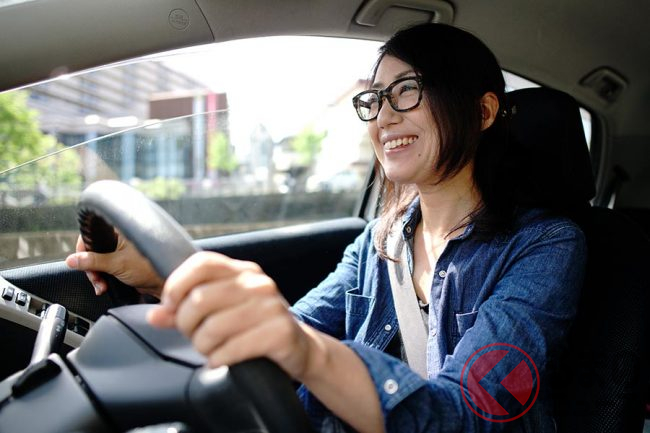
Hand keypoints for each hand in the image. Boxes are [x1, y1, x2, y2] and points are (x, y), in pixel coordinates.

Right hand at [65, 234, 163, 297]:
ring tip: (101, 286)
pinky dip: (101, 277)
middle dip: (90, 267)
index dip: (82, 248)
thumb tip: (72, 260)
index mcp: (119, 230)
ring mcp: (119, 250)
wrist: (164, 283)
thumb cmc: (149, 268)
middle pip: (92, 249)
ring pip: (96, 260)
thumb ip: (93, 261)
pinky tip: (103, 287)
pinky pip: (104, 268)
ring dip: (96, 275)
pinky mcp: (121, 262)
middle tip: (95, 278)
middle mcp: (119, 237)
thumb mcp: (117, 264)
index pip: (91, 233)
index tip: (78, 261)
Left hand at [147, 251, 315, 379]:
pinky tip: (221, 361)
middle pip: (200, 299)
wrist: (300, 348)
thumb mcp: (223, 311)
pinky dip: (218, 359)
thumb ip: (186, 310)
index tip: (170, 307)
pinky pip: (233, 348)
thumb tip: (154, 315)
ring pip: (213, 327)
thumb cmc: (255, 327)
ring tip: (210, 351)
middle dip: (186, 325)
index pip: (202, 263)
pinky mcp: (279, 332)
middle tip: (193, 337)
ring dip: (203, 346)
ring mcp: (271, 306)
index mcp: (243, 271)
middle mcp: (258, 283)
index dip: (177, 284)